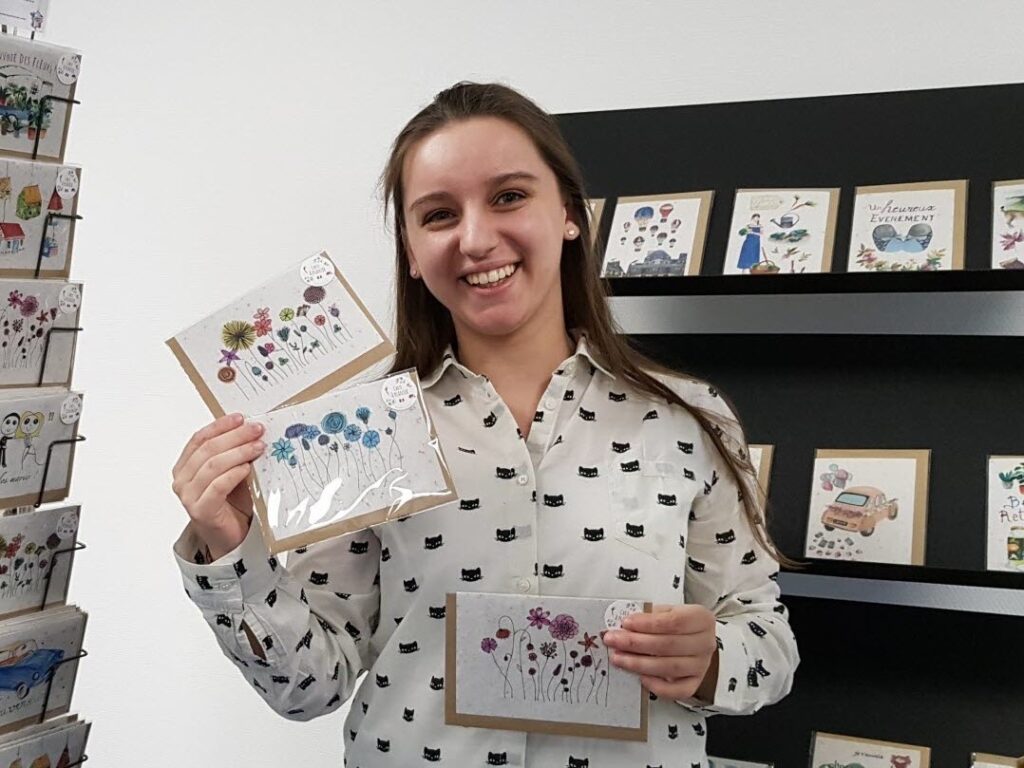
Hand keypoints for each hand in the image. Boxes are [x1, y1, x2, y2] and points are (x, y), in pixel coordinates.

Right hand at [171, 413, 264, 558]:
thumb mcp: (232, 471)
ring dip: (238, 452)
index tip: (240, 417)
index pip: (199, 439)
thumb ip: (234, 453)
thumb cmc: (231, 503)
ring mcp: (189, 496)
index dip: (219, 426)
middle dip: (234, 436)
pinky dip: (233, 474)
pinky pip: (217, 486)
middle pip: (207, 450)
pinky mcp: (201, 511)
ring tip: (258, 447)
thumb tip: (251, 429)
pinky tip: (247, 467)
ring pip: (212, 465)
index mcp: (185, 466)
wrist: (230, 536)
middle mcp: (182, 480)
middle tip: (256, 430)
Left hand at [602, 604, 718, 701]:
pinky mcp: (694, 683)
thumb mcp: (667, 611)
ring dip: (639, 663)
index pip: (673, 621)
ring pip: (669, 668)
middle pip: (668, 645)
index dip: (647, 623)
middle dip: (635, 643)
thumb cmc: (678, 623)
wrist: (695, 640)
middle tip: (614, 640)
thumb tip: (624, 625)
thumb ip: (649, 616)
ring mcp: (701, 665)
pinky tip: (640, 677)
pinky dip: (657, 686)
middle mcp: (705, 643)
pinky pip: (677, 690)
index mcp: (701, 619)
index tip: (626, 623)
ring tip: (619, 658)